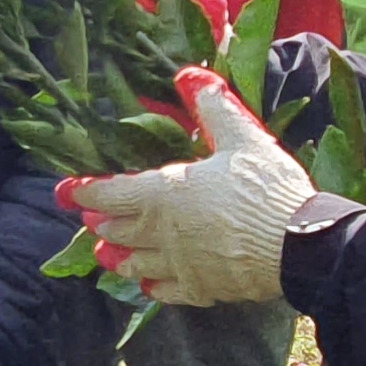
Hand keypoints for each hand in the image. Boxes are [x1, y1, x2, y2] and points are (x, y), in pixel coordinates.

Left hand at [58, 69, 315, 307]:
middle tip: (90, 219)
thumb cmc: (267, 188)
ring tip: (106, 253)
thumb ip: (212, 108)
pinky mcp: (203, 289)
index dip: (83, 191)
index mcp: (164, 194)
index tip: (64, 191)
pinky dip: (152, 285)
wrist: (301, 246)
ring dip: (118, 255)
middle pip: (119, 229)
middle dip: (102, 221)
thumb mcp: (242, 138)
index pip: (110, 193)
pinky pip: (167, 291)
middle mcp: (162, 233)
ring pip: (135, 263)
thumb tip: (189, 74)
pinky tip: (149, 283)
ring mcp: (180, 265)